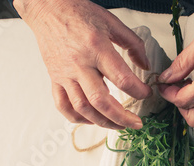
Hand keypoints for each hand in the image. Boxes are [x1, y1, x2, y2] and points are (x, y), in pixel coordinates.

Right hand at [14, 0, 151, 128]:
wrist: (47, 7)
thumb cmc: (78, 13)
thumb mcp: (112, 23)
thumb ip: (133, 44)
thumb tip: (145, 66)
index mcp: (96, 48)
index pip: (122, 79)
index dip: (138, 91)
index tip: (146, 94)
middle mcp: (79, 64)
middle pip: (100, 101)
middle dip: (121, 117)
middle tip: (136, 124)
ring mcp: (64, 74)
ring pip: (82, 108)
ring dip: (103, 122)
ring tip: (118, 125)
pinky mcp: (55, 78)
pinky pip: (63, 105)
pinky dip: (77, 118)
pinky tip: (91, 120)